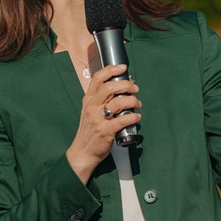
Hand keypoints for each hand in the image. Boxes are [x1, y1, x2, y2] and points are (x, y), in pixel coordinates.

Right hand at [65, 63, 141, 182]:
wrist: (83, 152)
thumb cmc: (89, 131)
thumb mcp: (90, 111)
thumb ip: (100, 100)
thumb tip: (120, 88)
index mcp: (88, 100)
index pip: (98, 78)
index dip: (111, 70)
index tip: (123, 68)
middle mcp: (92, 107)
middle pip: (110, 87)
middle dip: (126, 85)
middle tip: (135, 89)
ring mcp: (98, 119)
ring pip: (118, 102)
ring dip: (132, 101)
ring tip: (138, 104)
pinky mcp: (106, 131)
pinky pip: (123, 120)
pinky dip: (133, 117)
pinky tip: (137, 117)